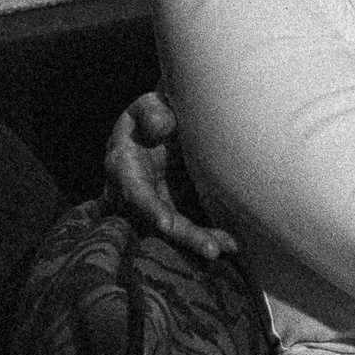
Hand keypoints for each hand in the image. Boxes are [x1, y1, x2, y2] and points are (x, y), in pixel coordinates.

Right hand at [102, 89, 238, 261]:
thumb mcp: (148, 106)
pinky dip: (208, 235)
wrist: (163, 126)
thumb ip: (151, 111)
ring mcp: (155, 205)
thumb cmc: (153, 114)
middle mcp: (135, 193)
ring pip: (174, 230)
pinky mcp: (173, 209)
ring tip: (228, 247)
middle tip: (212, 249)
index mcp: (123, 166)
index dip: (149, 209)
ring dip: (199, 241)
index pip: (135, 192)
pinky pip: (188, 227)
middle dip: (184, 236)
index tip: (165, 224)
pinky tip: (231, 243)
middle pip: (157, 221)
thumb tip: (162, 125)